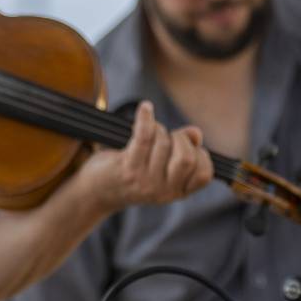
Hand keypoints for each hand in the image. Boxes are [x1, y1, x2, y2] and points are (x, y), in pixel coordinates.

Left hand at [72, 102, 209, 215]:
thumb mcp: (161, 167)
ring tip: (147, 132)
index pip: (204, 174)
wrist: (96, 192)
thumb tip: (195, 133)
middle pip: (186, 157)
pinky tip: (145, 108)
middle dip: (180, 138)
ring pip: (163, 143)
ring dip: (157, 129)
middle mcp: (163, 191)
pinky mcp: (127, 168)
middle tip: (167, 136)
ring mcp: (145, 181)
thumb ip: (182, 150)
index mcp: (176, 192)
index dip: (201, 154)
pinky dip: (146, 117)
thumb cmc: (131, 174)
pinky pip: (144, 136)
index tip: (189, 146)